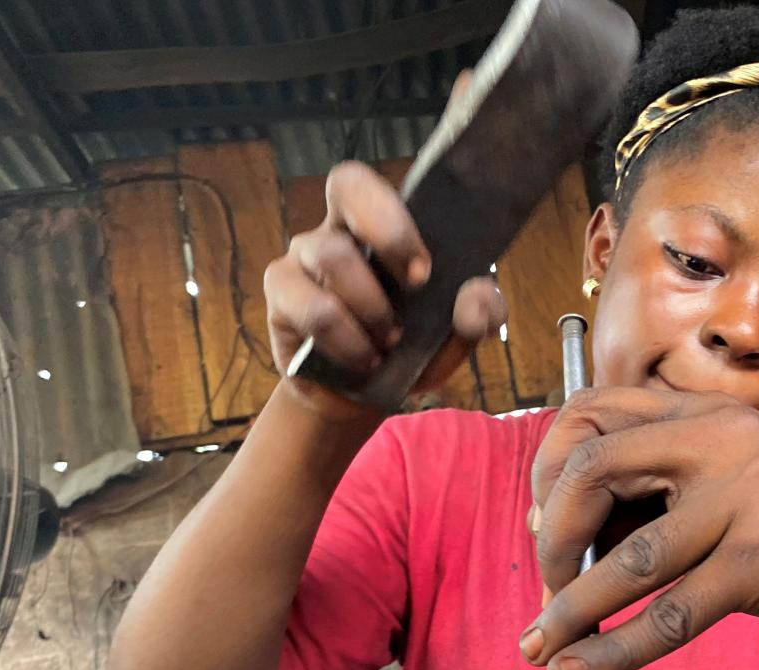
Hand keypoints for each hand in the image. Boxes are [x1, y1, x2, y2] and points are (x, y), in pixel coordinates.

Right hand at [262, 161, 505, 399]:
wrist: (361, 398)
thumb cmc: (406, 352)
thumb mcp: (451, 339)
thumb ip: (478, 316)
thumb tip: (477, 298)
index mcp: (376, 228)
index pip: (369, 183)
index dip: (396, 216)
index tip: (426, 272)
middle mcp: (334, 232)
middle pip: (345, 184)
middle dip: (390, 232)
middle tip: (417, 286)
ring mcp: (300, 262)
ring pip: (333, 257)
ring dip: (373, 307)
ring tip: (391, 342)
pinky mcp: (281, 302)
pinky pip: (315, 310)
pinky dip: (350, 342)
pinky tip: (365, 360)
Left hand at [519, 388, 758, 669]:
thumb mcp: (702, 498)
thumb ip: (635, 498)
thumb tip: (544, 536)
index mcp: (704, 410)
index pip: (590, 413)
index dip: (547, 473)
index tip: (544, 530)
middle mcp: (728, 433)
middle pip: (594, 468)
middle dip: (553, 541)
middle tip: (549, 590)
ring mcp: (754, 491)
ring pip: (631, 556)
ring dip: (572, 610)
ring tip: (541, 650)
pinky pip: (670, 613)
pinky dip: (614, 651)